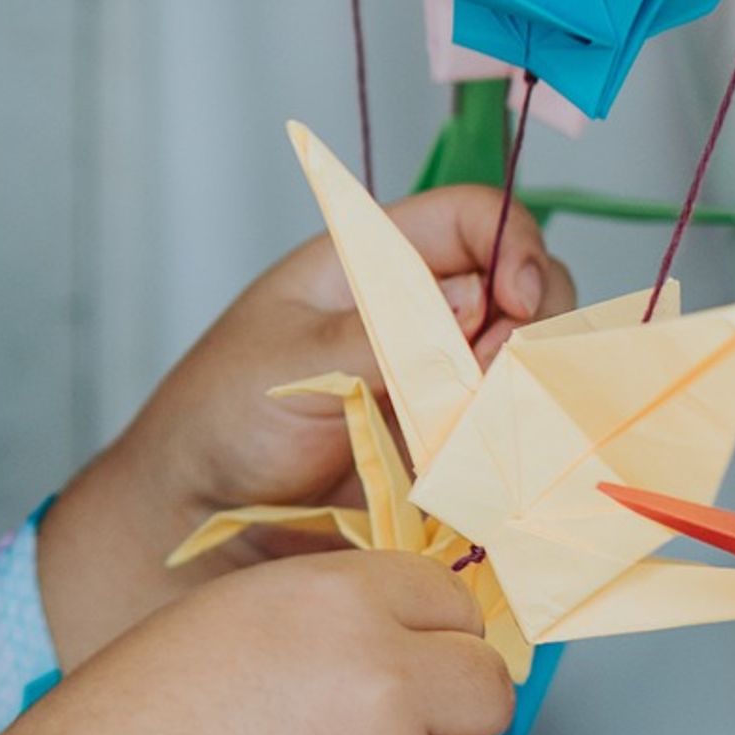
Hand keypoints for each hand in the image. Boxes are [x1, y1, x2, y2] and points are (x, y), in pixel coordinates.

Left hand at [35, 184, 572, 662]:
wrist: (201, 516)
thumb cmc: (220, 419)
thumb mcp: (289, 363)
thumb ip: (381, 336)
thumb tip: (471, 306)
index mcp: (373, 262)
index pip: (477, 218)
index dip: (514, 247)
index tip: (515, 300)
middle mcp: (423, 313)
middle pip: (529, 288)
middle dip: (530, 328)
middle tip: (487, 380)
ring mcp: (446, 380)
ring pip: (533, 365)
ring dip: (525, 392)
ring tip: (470, 431)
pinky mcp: (456, 445)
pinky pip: (516, 434)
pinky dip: (518, 445)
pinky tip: (486, 467)